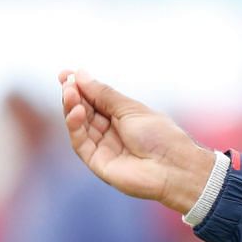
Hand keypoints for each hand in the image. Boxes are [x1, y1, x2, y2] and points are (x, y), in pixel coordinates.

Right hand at [60, 71, 216, 215]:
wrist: (175, 167)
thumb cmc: (161, 136)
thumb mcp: (131, 109)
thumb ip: (104, 94)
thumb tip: (81, 75)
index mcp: (123, 117)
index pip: (96, 99)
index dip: (81, 87)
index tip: (66, 73)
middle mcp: (111, 131)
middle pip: (85, 111)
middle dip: (74, 95)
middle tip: (65, 82)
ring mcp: (103, 147)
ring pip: (79, 125)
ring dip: (72, 108)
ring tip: (69, 93)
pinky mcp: (96, 162)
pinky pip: (80, 142)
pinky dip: (75, 126)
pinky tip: (76, 112)